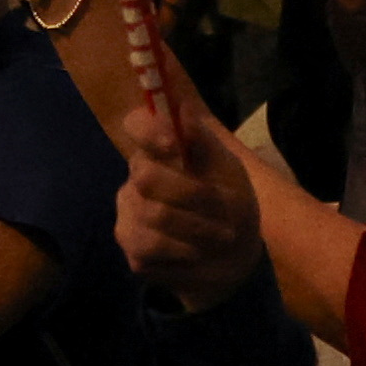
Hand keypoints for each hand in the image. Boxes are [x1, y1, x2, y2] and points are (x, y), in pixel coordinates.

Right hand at [116, 87, 266, 306]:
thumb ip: (204, 143)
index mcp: (160, 151)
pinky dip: (186, 253)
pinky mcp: (132, 251)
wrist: (236, 257)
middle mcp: (136, 180)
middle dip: (192, 194)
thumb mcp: (228, 171)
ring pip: (153, 215)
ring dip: (197, 228)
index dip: (148, 131)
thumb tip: (184, 107)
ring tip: (222, 237)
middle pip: (146, 176)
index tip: (173, 144)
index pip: (135, 125)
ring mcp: (129, 216)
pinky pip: (152, 248)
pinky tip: (199, 254)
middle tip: (224, 210)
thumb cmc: (231, 204)